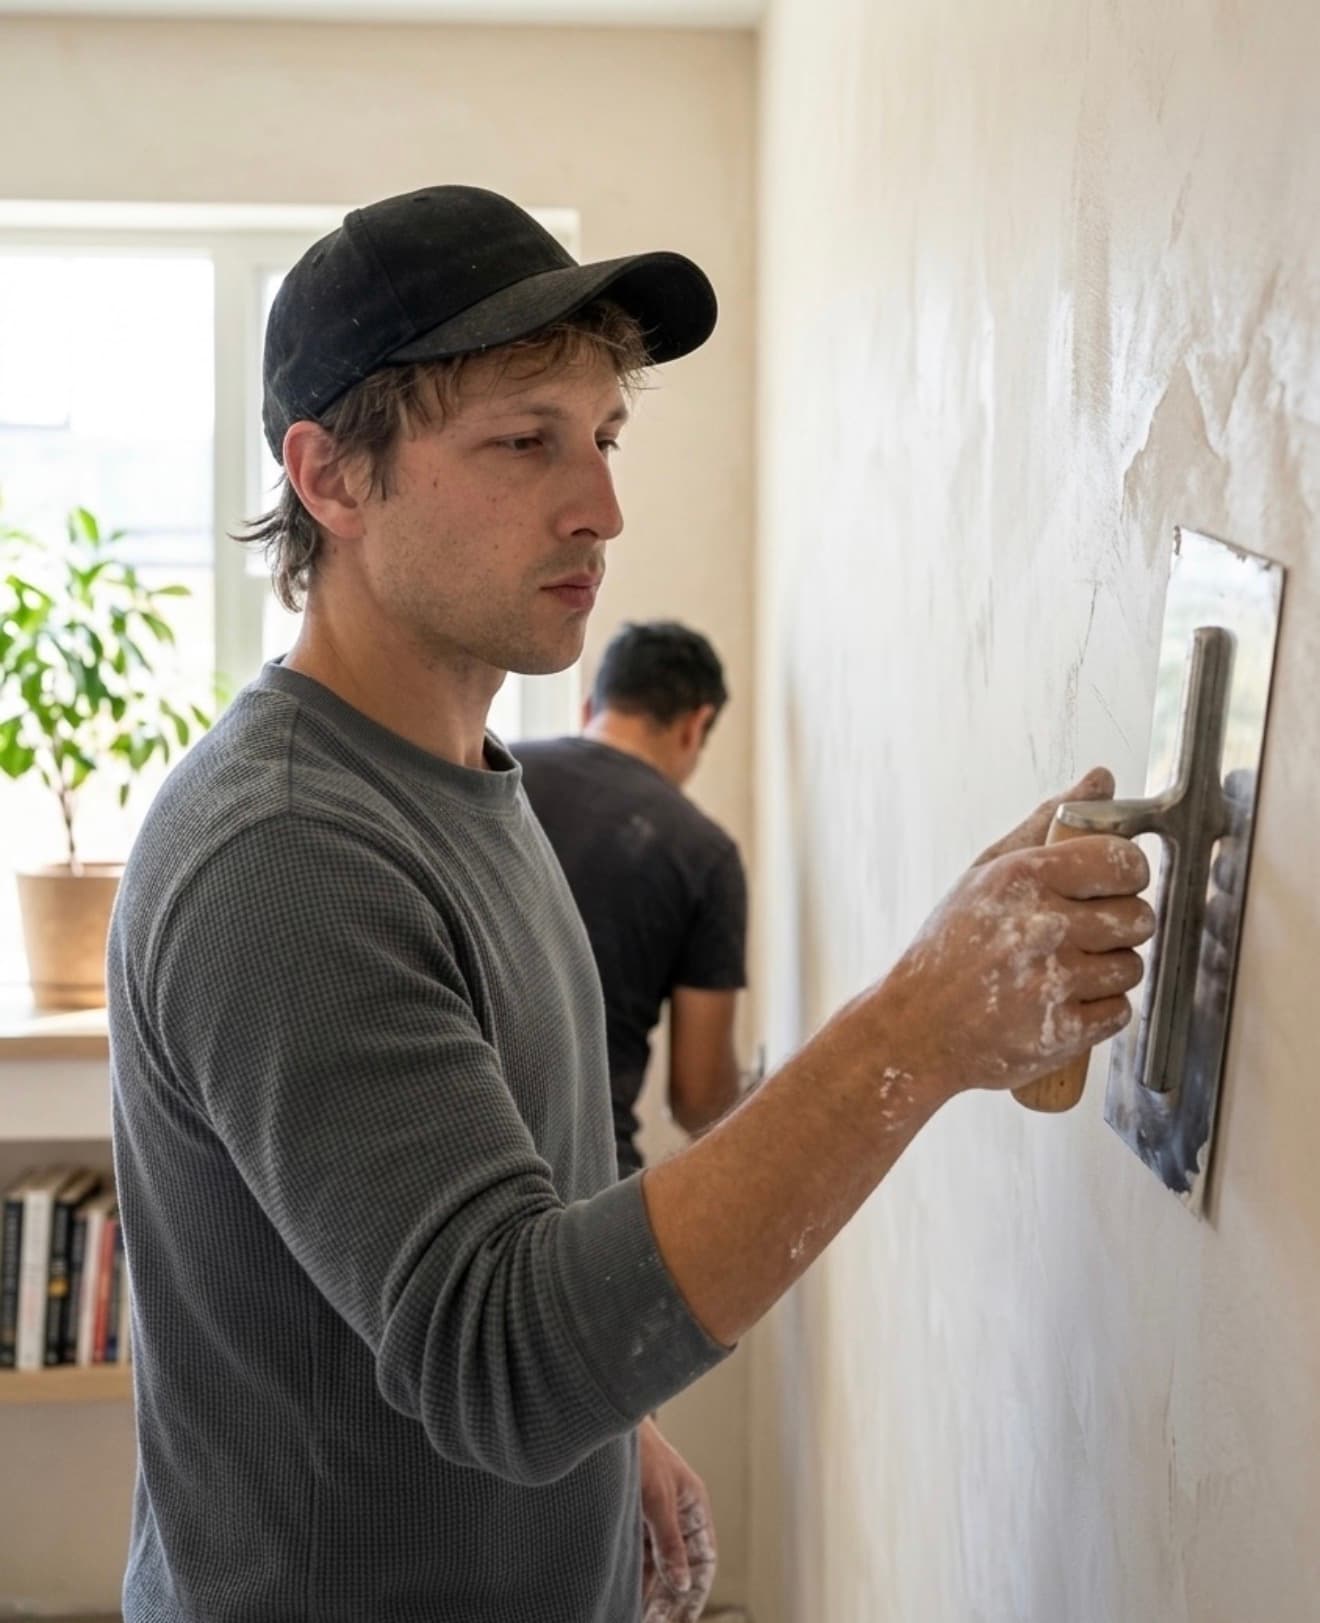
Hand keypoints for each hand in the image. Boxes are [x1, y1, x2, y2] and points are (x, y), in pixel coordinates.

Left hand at [639, 1418, 716, 1621]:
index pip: (704, 1560)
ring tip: (640, 1617)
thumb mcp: (657, 1497)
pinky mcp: (634, 1514)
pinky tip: (625, 1594)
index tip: (682, 1620)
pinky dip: (635, 1574)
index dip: (696, 1593)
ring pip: (658, 1562)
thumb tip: (683, 1582)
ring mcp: (655, 1514)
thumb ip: (669, 1541)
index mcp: (694, 1505)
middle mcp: (677, 1513)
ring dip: (651, 1590)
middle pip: (681, 1567)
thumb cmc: (639, 1450)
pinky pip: (640, 1552)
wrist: (606, 1420)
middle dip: (671, 1599)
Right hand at [871, 768, 1154, 1097]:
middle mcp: (1042, 925)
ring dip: (1107, 971)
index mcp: (1024, 876)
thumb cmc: (949, 947)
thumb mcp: (986, 871)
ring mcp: (1054, 981)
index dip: (1125, 874)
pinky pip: (1120, 1011)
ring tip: (1063, 971)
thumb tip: (1102, 778)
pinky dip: (1097, 1011)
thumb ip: (1048, 821)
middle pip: (1139, 916)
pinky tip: (1060, 1003)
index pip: (1124, 861)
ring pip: (1132, 966)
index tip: (1109, 885)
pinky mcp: (1064, 1031)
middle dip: (1118, 925)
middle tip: (1080, 933)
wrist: (914, 1029)